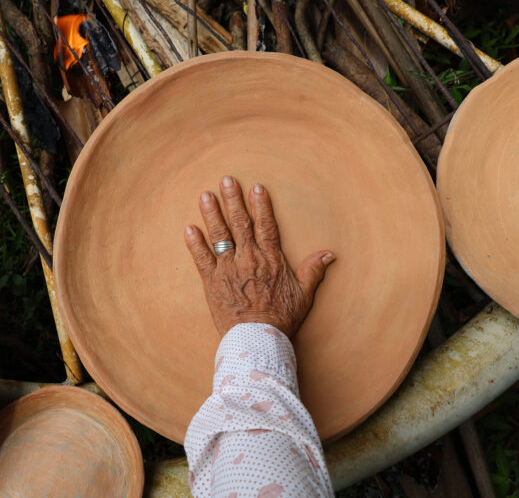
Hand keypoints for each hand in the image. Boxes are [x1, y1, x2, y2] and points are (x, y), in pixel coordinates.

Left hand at [184, 176, 335, 337]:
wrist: (258, 338)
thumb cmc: (281, 318)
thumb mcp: (304, 294)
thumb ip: (314, 270)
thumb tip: (329, 254)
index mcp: (271, 259)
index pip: (265, 225)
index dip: (260, 205)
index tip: (255, 188)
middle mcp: (249, 259)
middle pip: (240, 223)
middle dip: (232, 200)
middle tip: (226, 180)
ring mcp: (228, 269)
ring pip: (219, 236)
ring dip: (212, 214)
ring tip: (205, 195)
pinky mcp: (212, 283)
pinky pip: (201, 259)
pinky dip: (195, 244)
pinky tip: (189, 229)